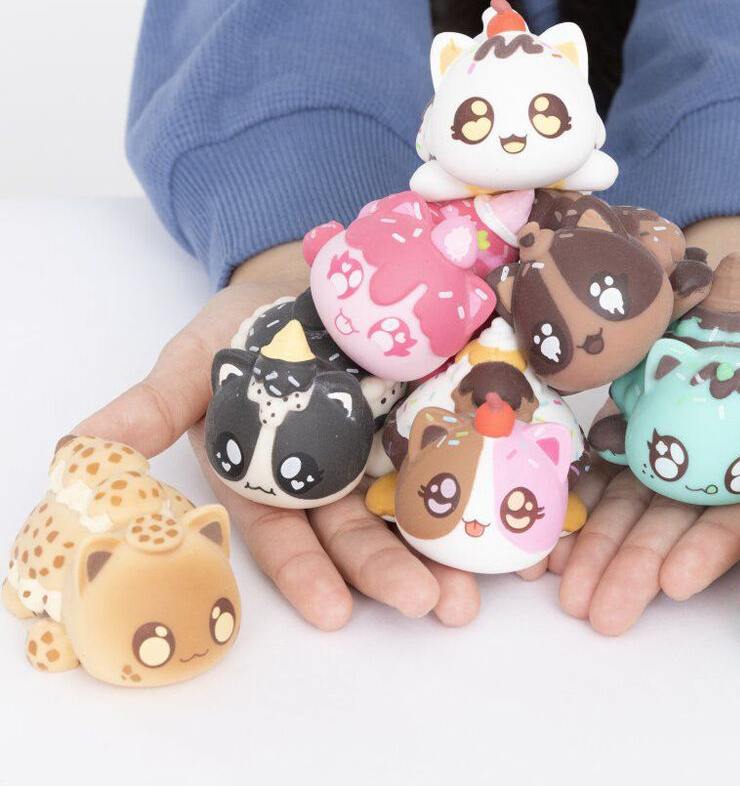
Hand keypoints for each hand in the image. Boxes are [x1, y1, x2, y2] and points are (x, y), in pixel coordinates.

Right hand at [75, 242, 479, 629]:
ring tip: (481, 588)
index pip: (286, 535)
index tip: (333, 614)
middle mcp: (333, 473)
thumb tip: (79, 455)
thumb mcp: (192, 359)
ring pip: (412, 507)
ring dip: (447, 548)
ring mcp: (386, 445)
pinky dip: (480, 482)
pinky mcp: (429, 412)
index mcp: (272, 475)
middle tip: (438, 607)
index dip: (306, 574)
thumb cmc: (244, 325)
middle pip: (361, 533)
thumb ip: (150, 407)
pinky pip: (455, 450)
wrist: (310, 274)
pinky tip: (511, 514)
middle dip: (394, 572)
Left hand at [551, 218, 739, 634]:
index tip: (681, 578)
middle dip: (642, 566)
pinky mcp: (649, 422)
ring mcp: (687, 448)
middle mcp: (735, 471)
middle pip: (686, 523)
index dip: (721, 547)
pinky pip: (611, 463)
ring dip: (603, 545)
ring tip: (566, 587)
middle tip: (600, 610)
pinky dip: (583, 493)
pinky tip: (551, 529)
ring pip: (641, 502)